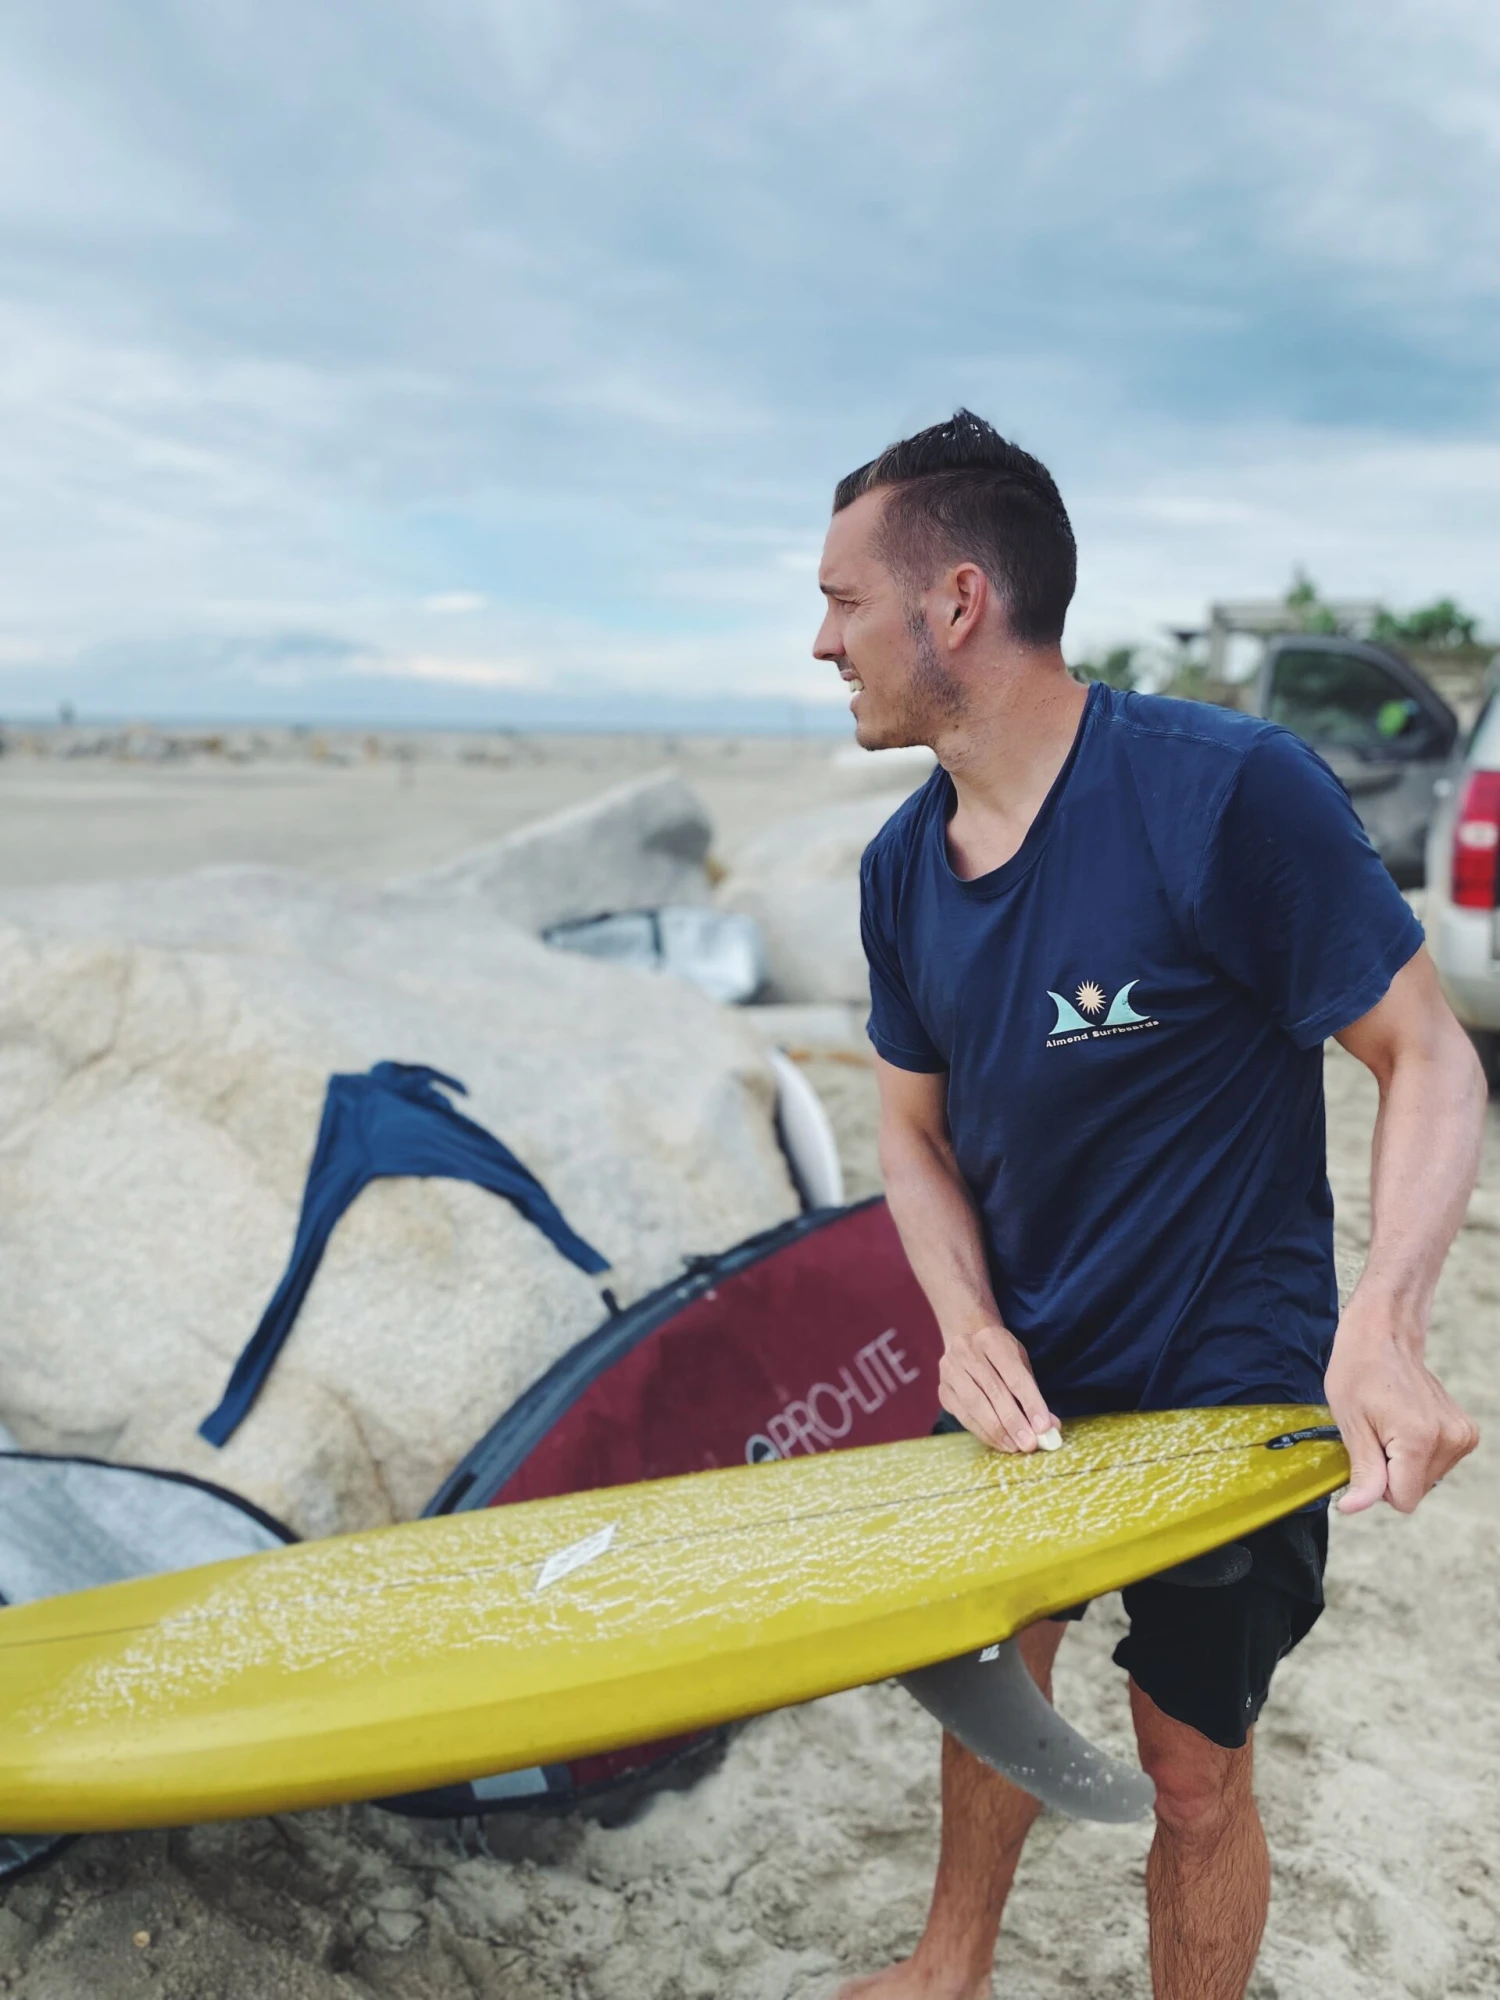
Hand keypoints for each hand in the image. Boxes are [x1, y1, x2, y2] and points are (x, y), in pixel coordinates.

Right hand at [939, 1319, 1058, 1452]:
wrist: (965, 1338)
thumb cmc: (999, 1355)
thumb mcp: (1019, 1363)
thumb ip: (1033, 1393)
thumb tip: (1050, 1427)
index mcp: (992, 1340)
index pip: (1014, 1376)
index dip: (1031, 1403)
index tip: (1044, 1428)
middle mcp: (967, 1351)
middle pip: (994, 1391)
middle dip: (1014, 1422)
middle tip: (1030, 1444)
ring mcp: (950, 1370)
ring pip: (975, 1405)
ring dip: (997, 1431)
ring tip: (1015, 1447)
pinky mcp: (942, 1390)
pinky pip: (963, 1416)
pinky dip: (982, 1432)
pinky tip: (998, 1441)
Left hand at [1325, 1304, 1479, 1514]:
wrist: (1384, 1336)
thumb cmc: (1358, 1371)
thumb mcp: (1350, 1423)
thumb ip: (1362, 1472)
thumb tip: (1354, 1510)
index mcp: (1420, 1439)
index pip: (1403, 1500)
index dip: (1378, 1485)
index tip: (1367, 1452)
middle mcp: (1450, 1439)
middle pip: (1415, 1491)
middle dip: (1390, 1472)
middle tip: (1375, 1433)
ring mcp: (1462, 1435)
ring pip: (1426, 1479)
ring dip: (1403, 1462)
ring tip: (1389, 1424)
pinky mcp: (1466, 1432)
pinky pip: (1437, 1464)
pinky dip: (1417, 1452)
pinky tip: (1405, 1423)